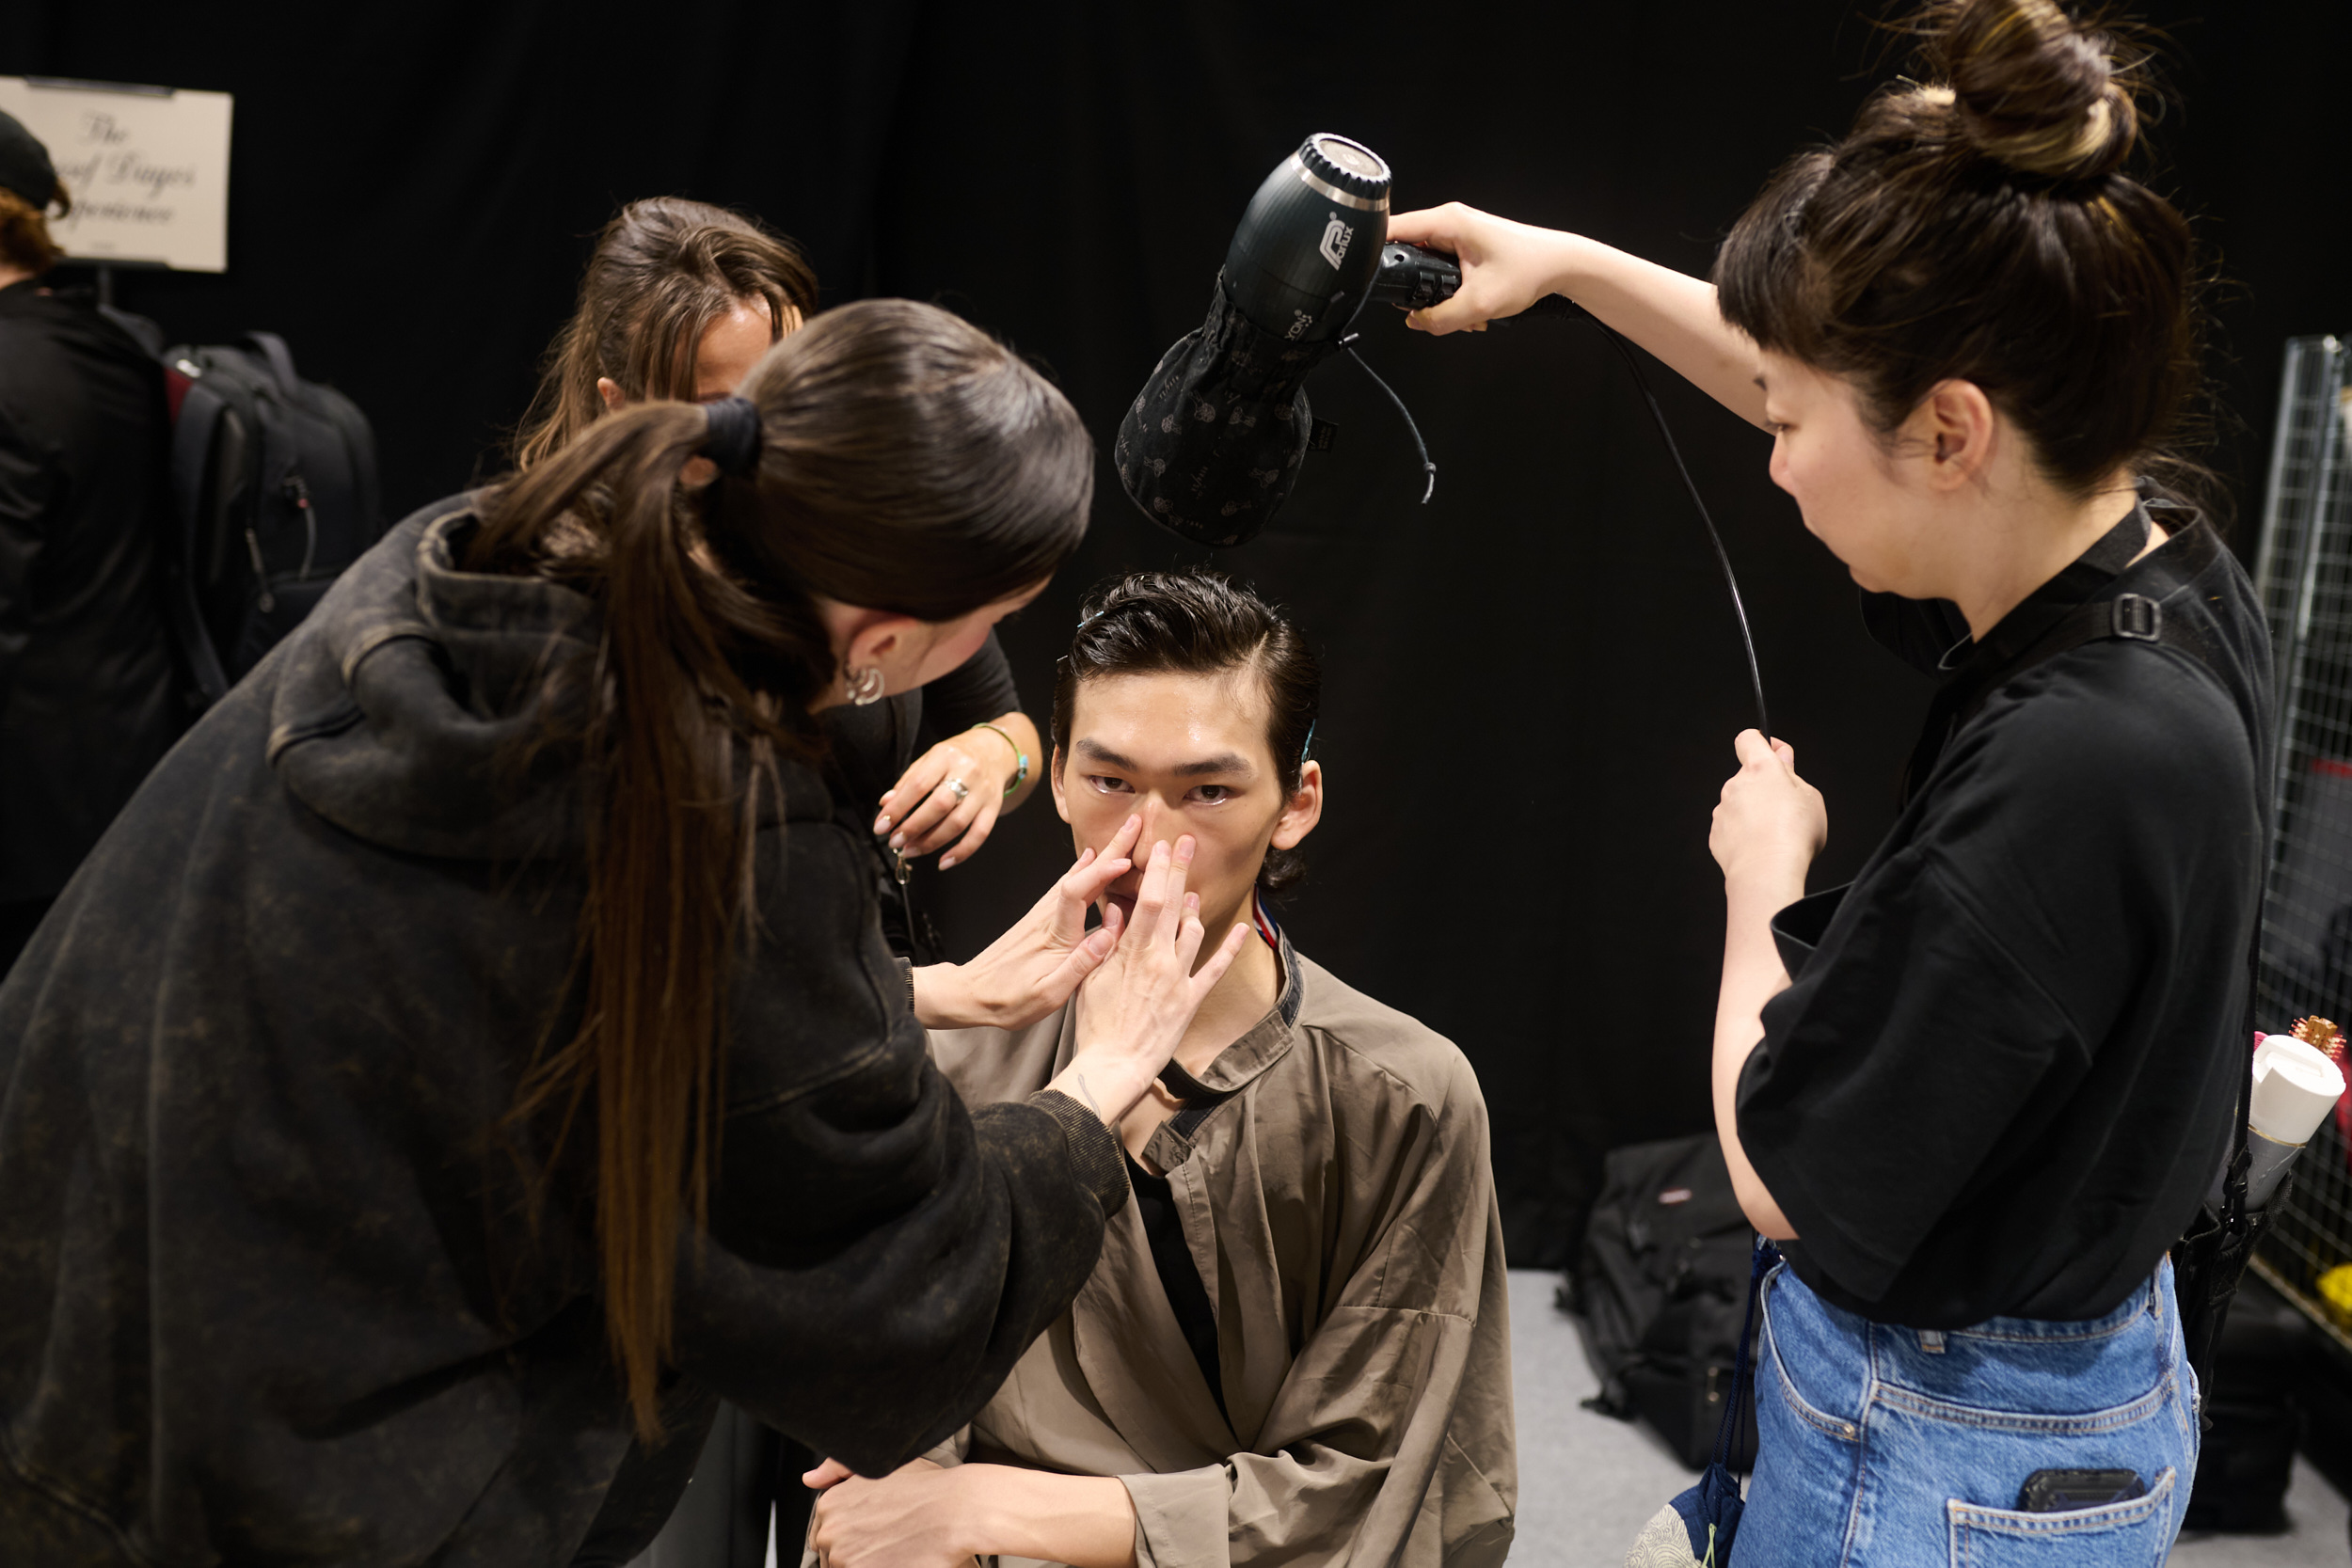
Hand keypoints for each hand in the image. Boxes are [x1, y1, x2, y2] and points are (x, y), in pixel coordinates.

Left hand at [807, 1458, 976, 1567]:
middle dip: (858, 1552)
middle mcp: (831, 1533)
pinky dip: (882, 1567)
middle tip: (888, 1541)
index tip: (872, 1534)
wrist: (957, 1511)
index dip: (850, 1535)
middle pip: (834, 1556)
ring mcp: (845, 1559)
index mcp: (829, 1503)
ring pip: (847, 1567)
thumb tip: (810, 1478)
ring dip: (869, 1562)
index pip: (824, 1534)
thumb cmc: (927, 1487)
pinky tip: (900, 1558)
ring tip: (896, 1550)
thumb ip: (838, 1469)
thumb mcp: (881, 1465)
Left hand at [875, 729, 1019, 870]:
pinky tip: (942, 862)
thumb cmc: (956, 757)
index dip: (897, 808)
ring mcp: (983, 792)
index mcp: (945, 756)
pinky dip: (961, 852)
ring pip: (957, 823)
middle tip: (895, 841)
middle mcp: (967, 773)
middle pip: (939, 806)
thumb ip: (908, 781)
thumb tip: (886, 804)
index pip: (918, 785)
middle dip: (913, 828)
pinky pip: (979, 834)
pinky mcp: (994, 808)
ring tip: (910, 850)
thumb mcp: (929, 759)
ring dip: (930, 842)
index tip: (881, 826)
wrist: (995, 751)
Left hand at [913, 816, 1142, 1030]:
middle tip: (1133, 825)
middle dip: (1110, 849)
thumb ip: (1081, 965)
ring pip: (1073, 877)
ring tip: (1120, 838)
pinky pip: (1065, 887)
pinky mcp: (1037, 920)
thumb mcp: (1049, 995)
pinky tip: (1088, 863)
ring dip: (1100, 856)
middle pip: (1080, 874)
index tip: (1128, 861)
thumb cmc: (1008, 1000)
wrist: (968, 994)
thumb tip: (1110, 936)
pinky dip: (1083, 870)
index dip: (1103, 873)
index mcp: (1055, 936)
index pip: (1078, 891)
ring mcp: (1040, 916)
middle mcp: (1047, 918)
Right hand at [1052, 835, 1248, 1128]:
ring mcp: (1179, 980)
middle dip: (1179, 872)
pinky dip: (1229, 947)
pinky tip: (1243, 929)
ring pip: (1193, 932)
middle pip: (1174, 906)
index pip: (1150, 899)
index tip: (1163, 846)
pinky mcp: (1191, 1000)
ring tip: (1193, 890)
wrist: (1115, 1066)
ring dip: (1193, 907)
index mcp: (1133, 952)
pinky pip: (1215, 969)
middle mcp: (1161, 960)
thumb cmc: (1096, 1026)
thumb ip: (1106, 943)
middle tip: (1186, 843)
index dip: (1159, 869)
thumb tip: (1115, 910)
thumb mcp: (1091, 979)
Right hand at [1386, 202, 1575, 334]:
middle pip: (1406, 251)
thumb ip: (1440, 318)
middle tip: (1429, 308)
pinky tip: (1470, 308)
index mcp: (1447, 222)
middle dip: (1413, 286)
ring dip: (1437, 294)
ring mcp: (1457, 233)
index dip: (1374, 253)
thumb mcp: (1480, 303)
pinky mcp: (1465, 246)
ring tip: (1461, 311)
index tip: (1368, 277)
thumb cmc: (1530, 269)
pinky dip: (1451, 291)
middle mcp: (1449, 222)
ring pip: (1425, 265)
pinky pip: (1442, 269)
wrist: (1561, 264)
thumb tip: (1415, 322)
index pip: (1392, 229)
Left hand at [1710, 730, 1826, 890]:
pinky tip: (1760, 846)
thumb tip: (1782, 758)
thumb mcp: (1810, 796)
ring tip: (1775, 833)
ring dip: (1753, 812)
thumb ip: (1792, 773)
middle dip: (1764, 787)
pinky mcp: (1716, 833)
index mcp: (1760, 768)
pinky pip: (1731, 826)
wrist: (1766, 871)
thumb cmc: (1793, 834)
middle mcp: (1736, 785)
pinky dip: (1743, 832)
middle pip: (1748, 777)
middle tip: (1785, 807)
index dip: (1761, 742)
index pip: (1749, 739)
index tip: (1774, 753)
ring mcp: (1723, 809)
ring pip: (1739, 803)